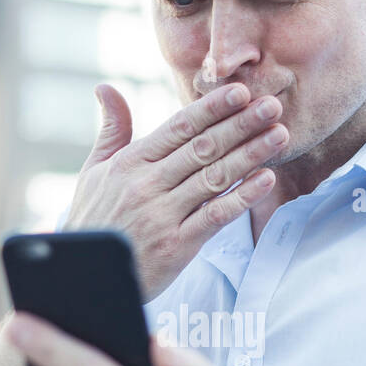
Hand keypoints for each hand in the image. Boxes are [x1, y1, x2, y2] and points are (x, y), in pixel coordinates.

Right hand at [65, 81, 288, 299]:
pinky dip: (242, 197)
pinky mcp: (176, 246)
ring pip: (213, 178)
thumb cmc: (94, 221)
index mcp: (130, 162)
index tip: (241, 92)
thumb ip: (112, 130)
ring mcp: (163, 216)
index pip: (179, 127)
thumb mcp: (94, 172)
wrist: (86, 277)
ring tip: (279, 135)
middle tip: (272, 105)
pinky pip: (215, 217)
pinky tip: (266, 180)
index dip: (212, 108)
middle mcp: (147, 185)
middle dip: (240, 124)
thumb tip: (107, 88)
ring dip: (250, 155)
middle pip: (202, 148)